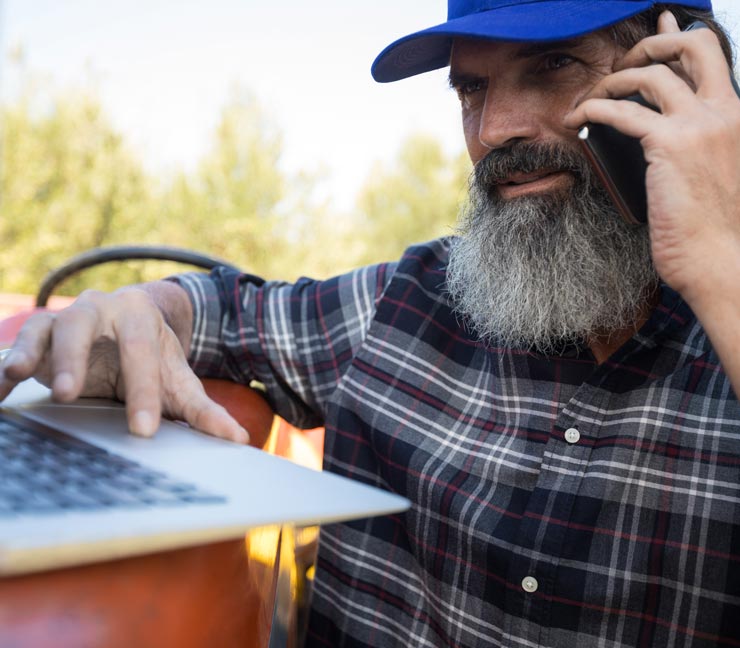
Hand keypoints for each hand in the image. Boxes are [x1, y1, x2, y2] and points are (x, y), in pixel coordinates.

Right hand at [0, 285, 248, 443]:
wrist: (129, 324)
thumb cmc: (153, 357)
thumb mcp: (178, 380)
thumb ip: (203, 409)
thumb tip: (238, 438)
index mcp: (140, 315)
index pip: (141, 350)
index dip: (143, 389)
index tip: (144, 429)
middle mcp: (99, 308)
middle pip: (85, 325)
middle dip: (76, 357)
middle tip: (71, 392)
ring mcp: (65, 318)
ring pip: (45, 327)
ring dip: (33, 352)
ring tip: (21, 374)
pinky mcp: (39, 336)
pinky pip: (19, 345)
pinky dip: (6, 364)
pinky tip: (1, 387)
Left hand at [564, 11, 739, 307]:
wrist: (719, 259)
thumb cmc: (712, 229)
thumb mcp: (712, 174)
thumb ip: (695, 146)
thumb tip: (658, 137)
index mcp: (736, 117)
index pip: (712, 58)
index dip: (682, 38)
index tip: (662, 28)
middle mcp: (724, 112)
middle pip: (691, 47)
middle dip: (651, 45)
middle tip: (622, 64)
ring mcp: (700, 125)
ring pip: (650, 75)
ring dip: (612, 80)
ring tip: (591, 97)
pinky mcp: (671, 144)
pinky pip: (622, 111)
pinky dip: (594, 108)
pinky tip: (578, 117)